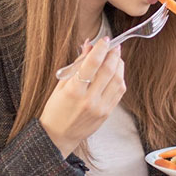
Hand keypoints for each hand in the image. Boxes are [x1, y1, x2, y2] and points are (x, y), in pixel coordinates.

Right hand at [39, 37, 125, 156]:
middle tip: (114, 46)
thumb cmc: (56, 109)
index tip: (105, 39)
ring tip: (116, 57)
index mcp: (74, 91)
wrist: (58, 136)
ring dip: (119, 65)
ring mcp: (100, 107)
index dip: (100, 49)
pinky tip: (116, 72)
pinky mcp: (107, 113)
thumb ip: (77, 65)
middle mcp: (89, 100)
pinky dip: (120, 79)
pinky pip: (119, 92)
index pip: (92, 64)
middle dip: (113, 54)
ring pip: (118, 81)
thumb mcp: (61, 85)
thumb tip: (89, 46)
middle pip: (108, 70)